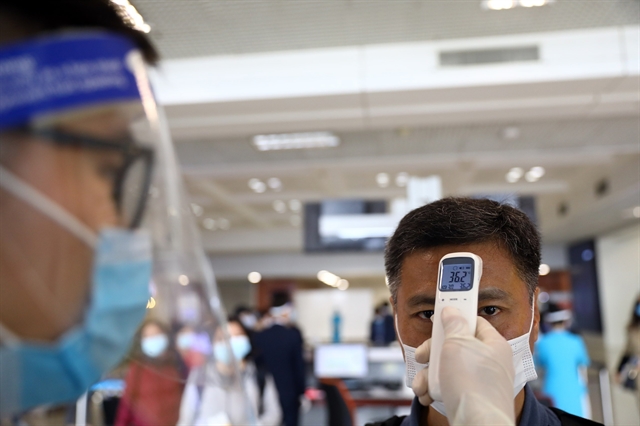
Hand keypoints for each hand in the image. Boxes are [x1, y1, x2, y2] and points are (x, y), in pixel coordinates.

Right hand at [411, 306, 514, 424]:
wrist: (478, 425)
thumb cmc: (474, 385)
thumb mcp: (458, 343)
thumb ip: (454, 324)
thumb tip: (452, 310)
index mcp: (493, 345)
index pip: (474, 322)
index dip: (455, 316)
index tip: (440, 313)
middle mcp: (488, 363)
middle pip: (455, 346)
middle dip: (433, 352)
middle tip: (424, 355)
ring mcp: (479, 382)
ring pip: (447, 368)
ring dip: (429, 374)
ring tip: (423, 383)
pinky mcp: (469, 398)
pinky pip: (447, 386)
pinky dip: (434, 389)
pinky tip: (427, 393)